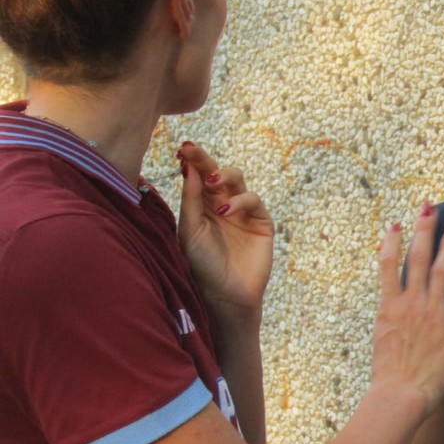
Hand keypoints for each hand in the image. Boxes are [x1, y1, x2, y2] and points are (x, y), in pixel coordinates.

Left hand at [176, 142, 273, 313]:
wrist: (225, 294)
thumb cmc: (202, 265)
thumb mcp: (190, 230)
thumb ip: (191, 200)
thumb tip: (189, 167)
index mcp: (202, 206)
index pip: (198, 177)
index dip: (192, 161)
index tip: (182, 148)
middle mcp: (222, 204)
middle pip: (217, 173)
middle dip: (206, 160)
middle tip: (193, 151)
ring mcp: (243, 212)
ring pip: (238, 181)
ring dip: (225, 176)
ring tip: (213, 182)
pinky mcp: (261, 222)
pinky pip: (254, 201)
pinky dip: (241, 201)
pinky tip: (226, 212)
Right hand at [370, 203, 443, 414]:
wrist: (399, 395)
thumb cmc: (388, 376)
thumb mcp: (382, 340)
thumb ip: (392, 320)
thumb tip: (395, 312)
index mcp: (389, 306)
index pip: (389, 265)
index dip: (392, 243)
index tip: (397, 225)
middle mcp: (412, 303)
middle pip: (418, 259)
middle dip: (424, 231)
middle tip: (429, 209)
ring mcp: (434, 314)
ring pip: (443, 271)